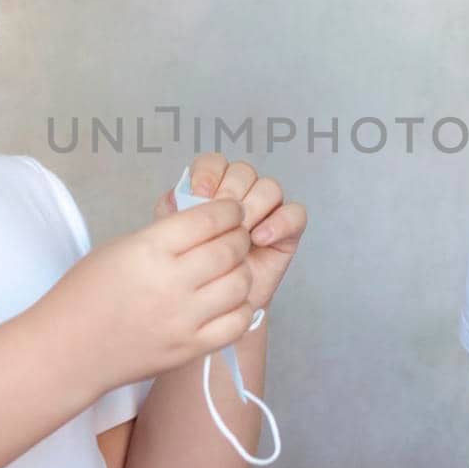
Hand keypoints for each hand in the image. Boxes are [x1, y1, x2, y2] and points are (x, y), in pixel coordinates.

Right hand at [54, 194, 255, 388]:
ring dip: (242, 270)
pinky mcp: (190, 348)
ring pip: (240, 285)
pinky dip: (241, 307)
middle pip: (229, 250)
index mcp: (148, 250)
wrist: (68, 351)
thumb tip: (206, 224)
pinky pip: (237, 323)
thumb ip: (163, 235)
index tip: (232, 210)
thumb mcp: (119, 247)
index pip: (208, 220)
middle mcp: (170, 283)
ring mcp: (183, 319)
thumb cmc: (86, 294)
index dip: (228, 210)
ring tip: (232, 268)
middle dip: (239, 237)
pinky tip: (229, 301)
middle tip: (235, 236)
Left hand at [154, 154, 307, 314]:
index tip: (199, 193)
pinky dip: (279, 222)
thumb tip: (174, 197)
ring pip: (270, 187)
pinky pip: (295, 213)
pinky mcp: (288, 229)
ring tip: (240, 234)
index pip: (215, 163)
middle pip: (244, 171)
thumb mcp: (177, 241)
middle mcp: (242, 194)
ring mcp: (267, 210)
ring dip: (254, 208)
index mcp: (213, 188)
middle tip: (220, 221)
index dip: (208, 172)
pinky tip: (260, 238)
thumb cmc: (198, 269)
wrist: (218, 305)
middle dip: (230, 193)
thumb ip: (173, 216)